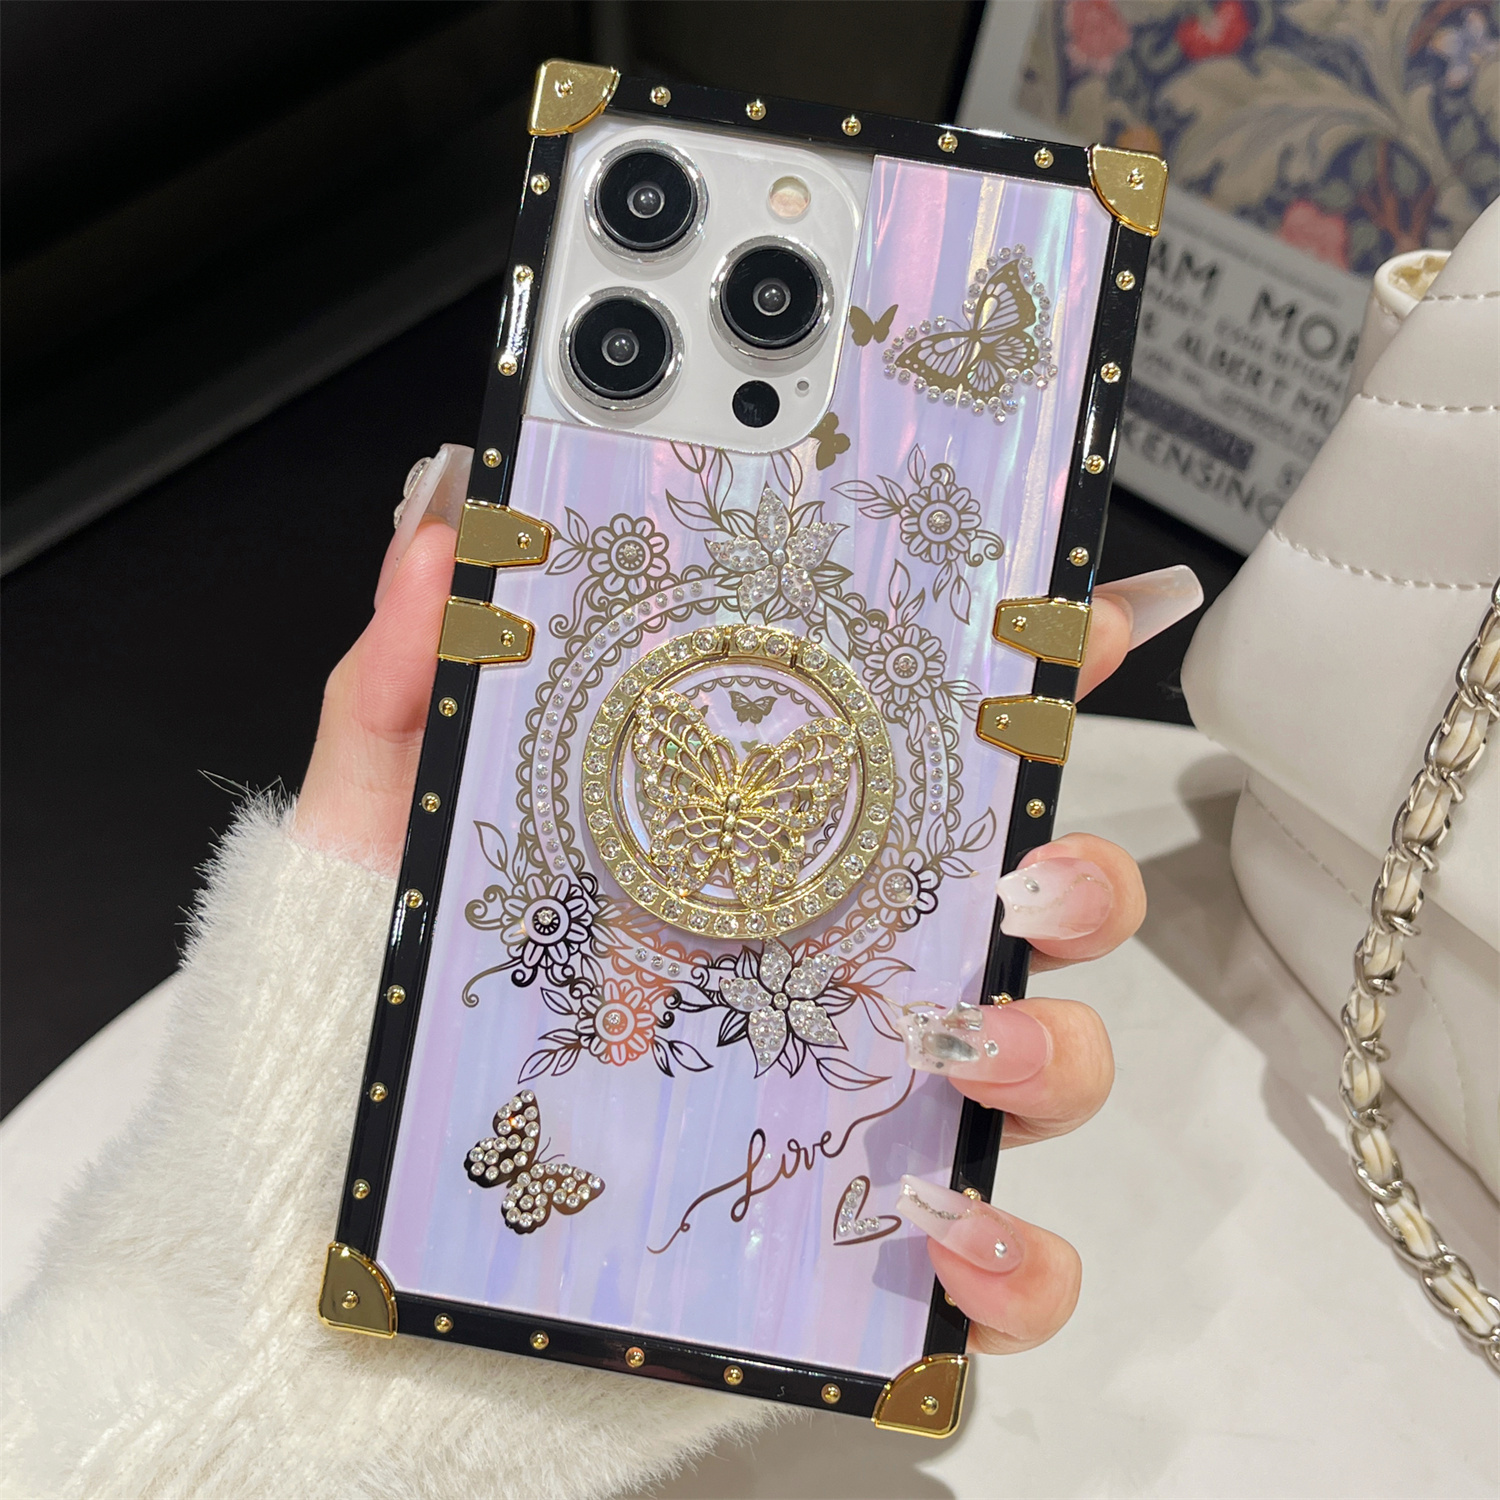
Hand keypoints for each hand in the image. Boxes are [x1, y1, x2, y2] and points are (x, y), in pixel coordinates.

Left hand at [293, 451, 1202, 1356]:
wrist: (339, 1264)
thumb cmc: (379, 1039)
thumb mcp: (374, 844)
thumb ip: (402, 690)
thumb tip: (439, 530)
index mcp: (762, 862)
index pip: (925, 759)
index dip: (1023, 685)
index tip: (1068, 624)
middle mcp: (836, 977)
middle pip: (1030, 907)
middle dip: (1077, 873)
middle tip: (1022, 870)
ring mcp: (857, 1116)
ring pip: (1044, 1068)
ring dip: (1048, 1048)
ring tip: (956, 1043)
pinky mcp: (851, 1266)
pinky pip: (1001, 1267)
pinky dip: (1018, 1254)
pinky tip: (946, 1224)